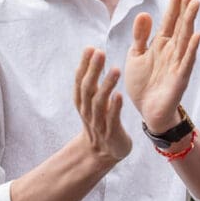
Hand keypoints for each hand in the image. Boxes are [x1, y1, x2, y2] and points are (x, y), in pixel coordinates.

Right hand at [73, 47, 131, 162]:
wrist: (101, 152)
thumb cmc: (99, 120)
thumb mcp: (91, 100)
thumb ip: (91, 79)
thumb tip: (92, 51)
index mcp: (81, 101)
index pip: (80, 80)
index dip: (84, 64)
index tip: (90, 48)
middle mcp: (87, 110)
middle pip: (88, 88)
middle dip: (93, 70)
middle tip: (100, 52)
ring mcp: (98, 122)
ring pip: (99, 102)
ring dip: (106, 85)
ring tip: (115, 70)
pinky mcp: (111, 132)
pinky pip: (112, 118)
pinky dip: (114, 107)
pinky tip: (119, 95)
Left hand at [124, 0, 199, 132]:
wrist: (147, 112)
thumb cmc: (143, 84)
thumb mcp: (135, 55)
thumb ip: (140, 35)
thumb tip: (145, 13)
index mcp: (161, 43)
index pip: (170, 18)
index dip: (175, 1)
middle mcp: (172, 49)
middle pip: (181, 22)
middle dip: (186, 3)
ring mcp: (178, 62)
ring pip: (186, 37)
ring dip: (191, 20)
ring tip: (195, 2)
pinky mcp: (180, 78)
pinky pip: (187, 61)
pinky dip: (193, 48)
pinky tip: (198, 35)